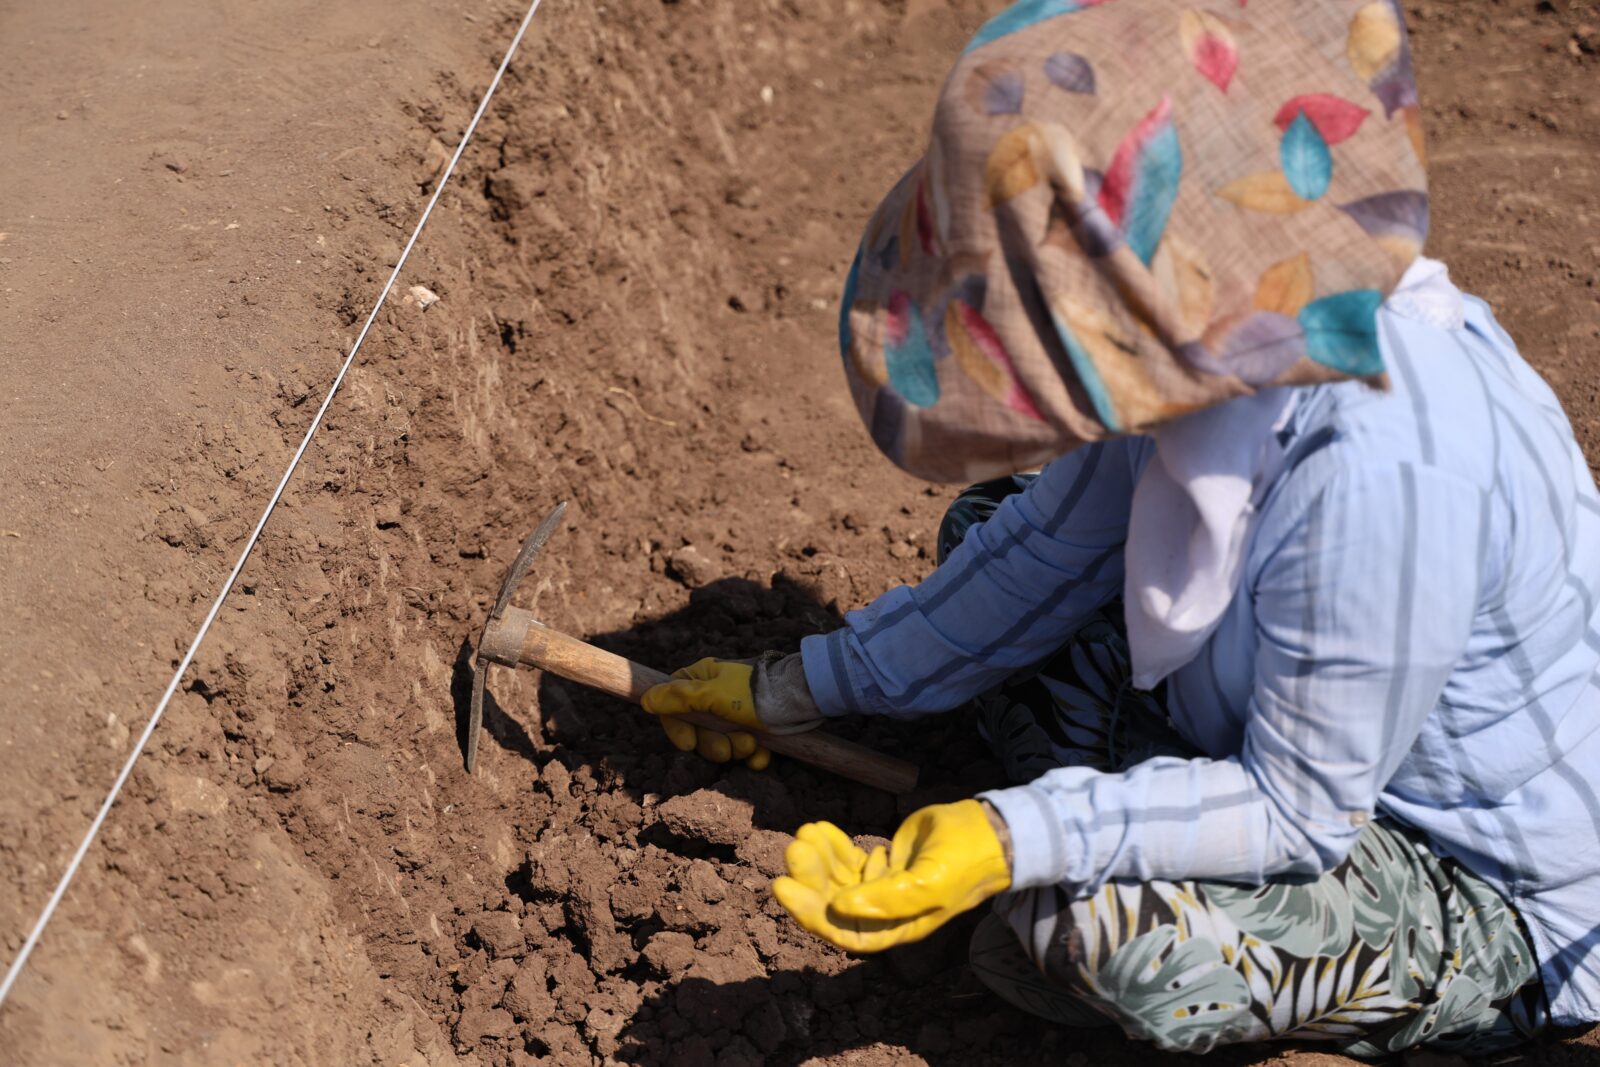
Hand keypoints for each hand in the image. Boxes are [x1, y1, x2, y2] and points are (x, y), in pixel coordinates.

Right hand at [641, 658, 771, 768]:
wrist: (802, 699)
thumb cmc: (755, 694)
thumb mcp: (713, 695)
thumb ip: (678, 699)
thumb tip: (646, 699)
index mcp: (700, 680)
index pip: (672, 707)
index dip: (678, 729)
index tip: (690, 743)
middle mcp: (715, 696)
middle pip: (697, 731)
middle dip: (714, 745)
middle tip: (730, 748)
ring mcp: (736, 713)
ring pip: (721, 743)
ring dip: (735, 750)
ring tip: (752, 745)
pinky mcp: (755, 727)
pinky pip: (744, 749)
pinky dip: (752, 756)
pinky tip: (763, 755)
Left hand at [771, 800, 1011, 952]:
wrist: (989, 832)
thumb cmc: (964, 862)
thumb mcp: (929, 884)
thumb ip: (886, 899)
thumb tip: (840, 907)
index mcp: (896, 928)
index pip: (843, 931)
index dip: (809, 914)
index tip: (783, 885)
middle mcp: (884, 913)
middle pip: (834, 902)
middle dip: (811, 876)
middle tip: (794, 846)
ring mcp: (882, 888)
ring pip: (838, 878)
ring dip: (819, 857)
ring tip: (806, 831)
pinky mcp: (883, 864)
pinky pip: (849, 860)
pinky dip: (833, 845)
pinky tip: (820, 828)